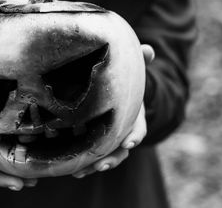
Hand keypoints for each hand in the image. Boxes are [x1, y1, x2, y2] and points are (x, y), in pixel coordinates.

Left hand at [72, 44, 154, 178]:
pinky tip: (73, 171)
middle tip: (102, 164)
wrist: (115, 91)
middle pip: (121, 150)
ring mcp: (110, 139)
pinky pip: (91, 157)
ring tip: (81, 172)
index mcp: (133, 115)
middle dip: (113, 158)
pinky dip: (84, 165)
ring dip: (95, 165)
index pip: (138, 128)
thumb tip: (148, 50)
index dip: (134, 135)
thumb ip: (139, 61)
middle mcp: (123, 131)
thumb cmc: (123, 80)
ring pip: (106, 157)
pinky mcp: (95, 143)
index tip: (129, 141)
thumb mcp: (132, 71)